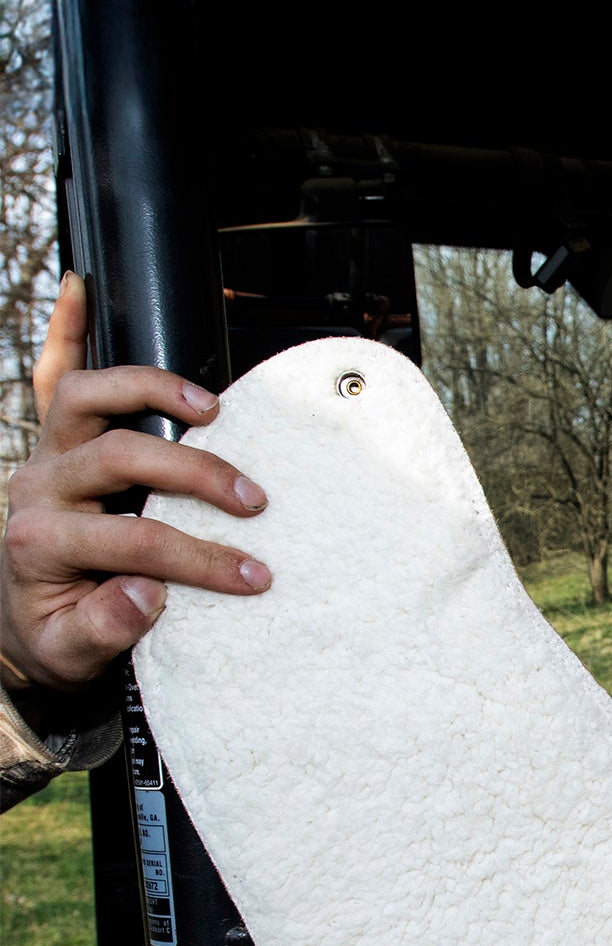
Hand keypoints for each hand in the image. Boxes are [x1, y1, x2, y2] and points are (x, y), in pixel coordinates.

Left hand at [0, 272, 271, 703]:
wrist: (24, 624)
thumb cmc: (56, 636)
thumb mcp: (73, 656)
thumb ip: (105, 628)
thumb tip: (146, 593)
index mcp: (41, 542)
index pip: (133, 541)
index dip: (199, 558)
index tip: (253, 576)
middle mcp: (37, 487)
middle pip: (117, 456)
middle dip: (194, 474)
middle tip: (252, 501)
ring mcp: (46, 457)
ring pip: (84, 398)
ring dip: (148, 390)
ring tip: (210, 409)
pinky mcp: (53, 443)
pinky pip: (51, 376)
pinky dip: (60, 328)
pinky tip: (78, 289)